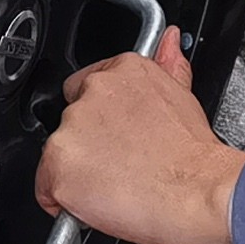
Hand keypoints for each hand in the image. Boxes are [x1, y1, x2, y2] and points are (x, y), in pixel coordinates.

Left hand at [37, 29, 244, 243]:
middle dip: (88, 144)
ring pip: (59, 153)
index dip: (99, 118)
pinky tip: (97, 202)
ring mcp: (72, 129)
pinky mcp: (58, 166)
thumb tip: (168, 41)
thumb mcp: (183, 97)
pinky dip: (64, 200)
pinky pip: (47, 188)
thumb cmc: (193, 157)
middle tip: (120, 165)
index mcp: (122, 71)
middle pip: (71, 121)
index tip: (112, 134)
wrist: (197, 193)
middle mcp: (93, 93)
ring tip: (115, 186)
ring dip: (77, 171)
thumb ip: (167, 66)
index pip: (87, 86)